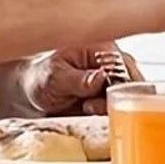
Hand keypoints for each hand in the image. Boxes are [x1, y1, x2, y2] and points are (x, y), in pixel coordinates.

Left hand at [22, 43, 141, 115]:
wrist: (31, 93)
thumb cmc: (40, 77)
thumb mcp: (54, 78)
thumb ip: (79, 79)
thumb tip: (102, 76)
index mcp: (103, 48)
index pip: (125, 66)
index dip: (118, 85)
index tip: (100, 99)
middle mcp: (115, 63)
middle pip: (133, 83)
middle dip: (115, 99)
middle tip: (90, 106)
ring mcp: (116, 80)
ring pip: (130, 99)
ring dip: (110, 108)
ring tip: (86, 108)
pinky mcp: (113, 96)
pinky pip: (122, 108)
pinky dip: (108, 114)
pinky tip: (89, 112)